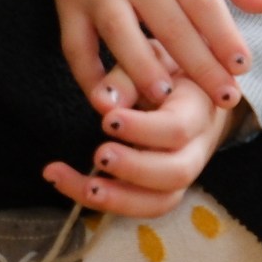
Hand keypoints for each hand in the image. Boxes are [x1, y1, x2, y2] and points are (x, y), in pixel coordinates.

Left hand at [44, 58, 242, 216]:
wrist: (193, 85)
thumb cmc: (167, 67)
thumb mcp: (151, 56)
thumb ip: (128, 75)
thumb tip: (102, 102)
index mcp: (198, 109)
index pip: (178, 129)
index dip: (143, 130)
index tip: (107, 121)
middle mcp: (196, 148)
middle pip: (177, 174)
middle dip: (135, 169)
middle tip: (99, 155)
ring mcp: (181, 173)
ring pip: (160, 202)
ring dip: (118, 199)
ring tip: (81, 186)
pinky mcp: (162, 188)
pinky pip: (140, 206)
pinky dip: (103, 201)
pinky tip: (64, 182)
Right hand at [48, 0, 261, 115]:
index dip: (222, 34)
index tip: (242, 67)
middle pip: (167, 22)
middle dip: (197, 64)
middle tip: (223, 98)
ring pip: (118, 32)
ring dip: (140, 68)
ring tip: (164, 98)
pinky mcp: (67, 1)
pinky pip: (73, 43)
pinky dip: (86, 74)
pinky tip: (105, 100)